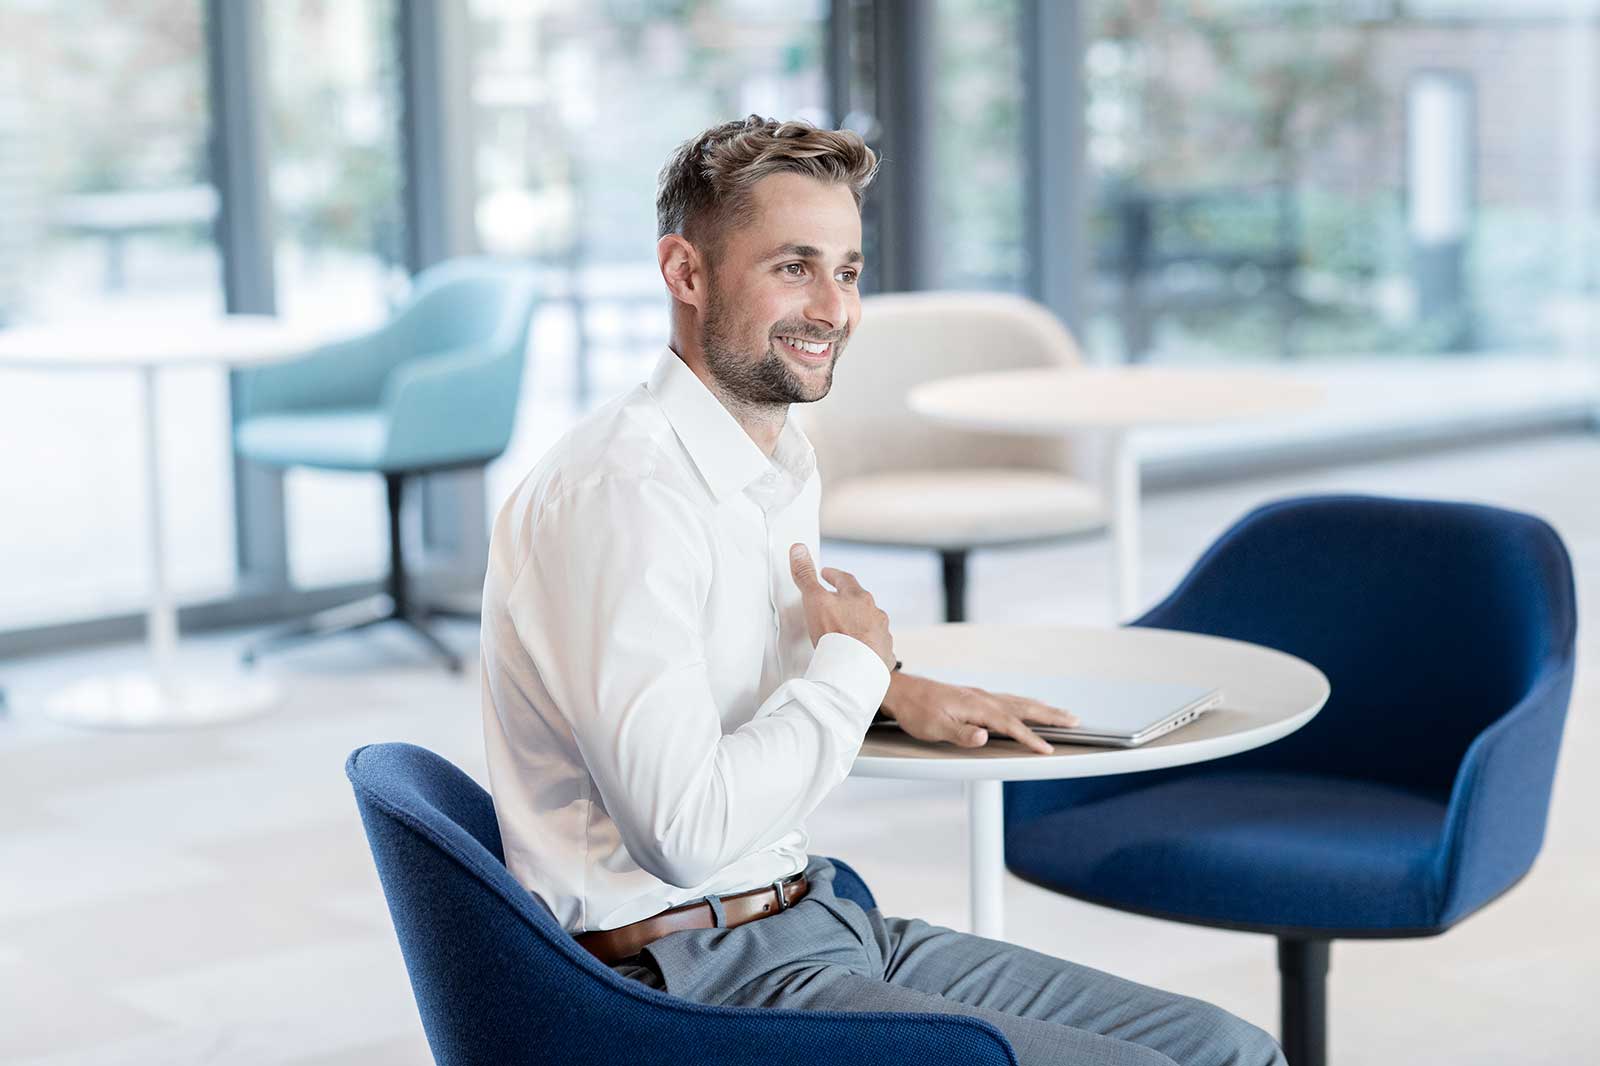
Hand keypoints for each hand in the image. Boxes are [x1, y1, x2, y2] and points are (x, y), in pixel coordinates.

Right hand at [789, 544, 895, 670]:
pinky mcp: (883, 655)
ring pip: (871, 624)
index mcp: (858, 597)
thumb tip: (799, 550)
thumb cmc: (836, 635)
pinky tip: (860, 652)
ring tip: (848, 630)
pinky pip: (876, 646)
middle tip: (836, 601)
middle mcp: (874, 613)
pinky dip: (868, 646)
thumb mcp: (815, 600)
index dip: (834, 576)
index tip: (826, 574)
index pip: (845, 579)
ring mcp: (881, 634)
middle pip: (860, 602)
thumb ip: (806, 575)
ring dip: (860, 624)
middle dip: (848, 601)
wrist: (855, 670)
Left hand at [879, 672, 1078, 754]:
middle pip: (1024, 708)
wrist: (901, 691)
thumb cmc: (917, 711)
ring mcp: (981, 696)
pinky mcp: (976, 697)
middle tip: (1075, 721)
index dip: (1030, 738)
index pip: (1010, 725)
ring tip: (1062, 714)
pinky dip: (1026, 704)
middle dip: (1050, 716)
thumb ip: (961, 734)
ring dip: (1042, 708)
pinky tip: (1028, 707)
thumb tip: (984, 737)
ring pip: (1019, 702)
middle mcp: (983, 698)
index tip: (1048, 750)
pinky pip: (1009, 699)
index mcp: (977, 706)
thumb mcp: (934, 728)